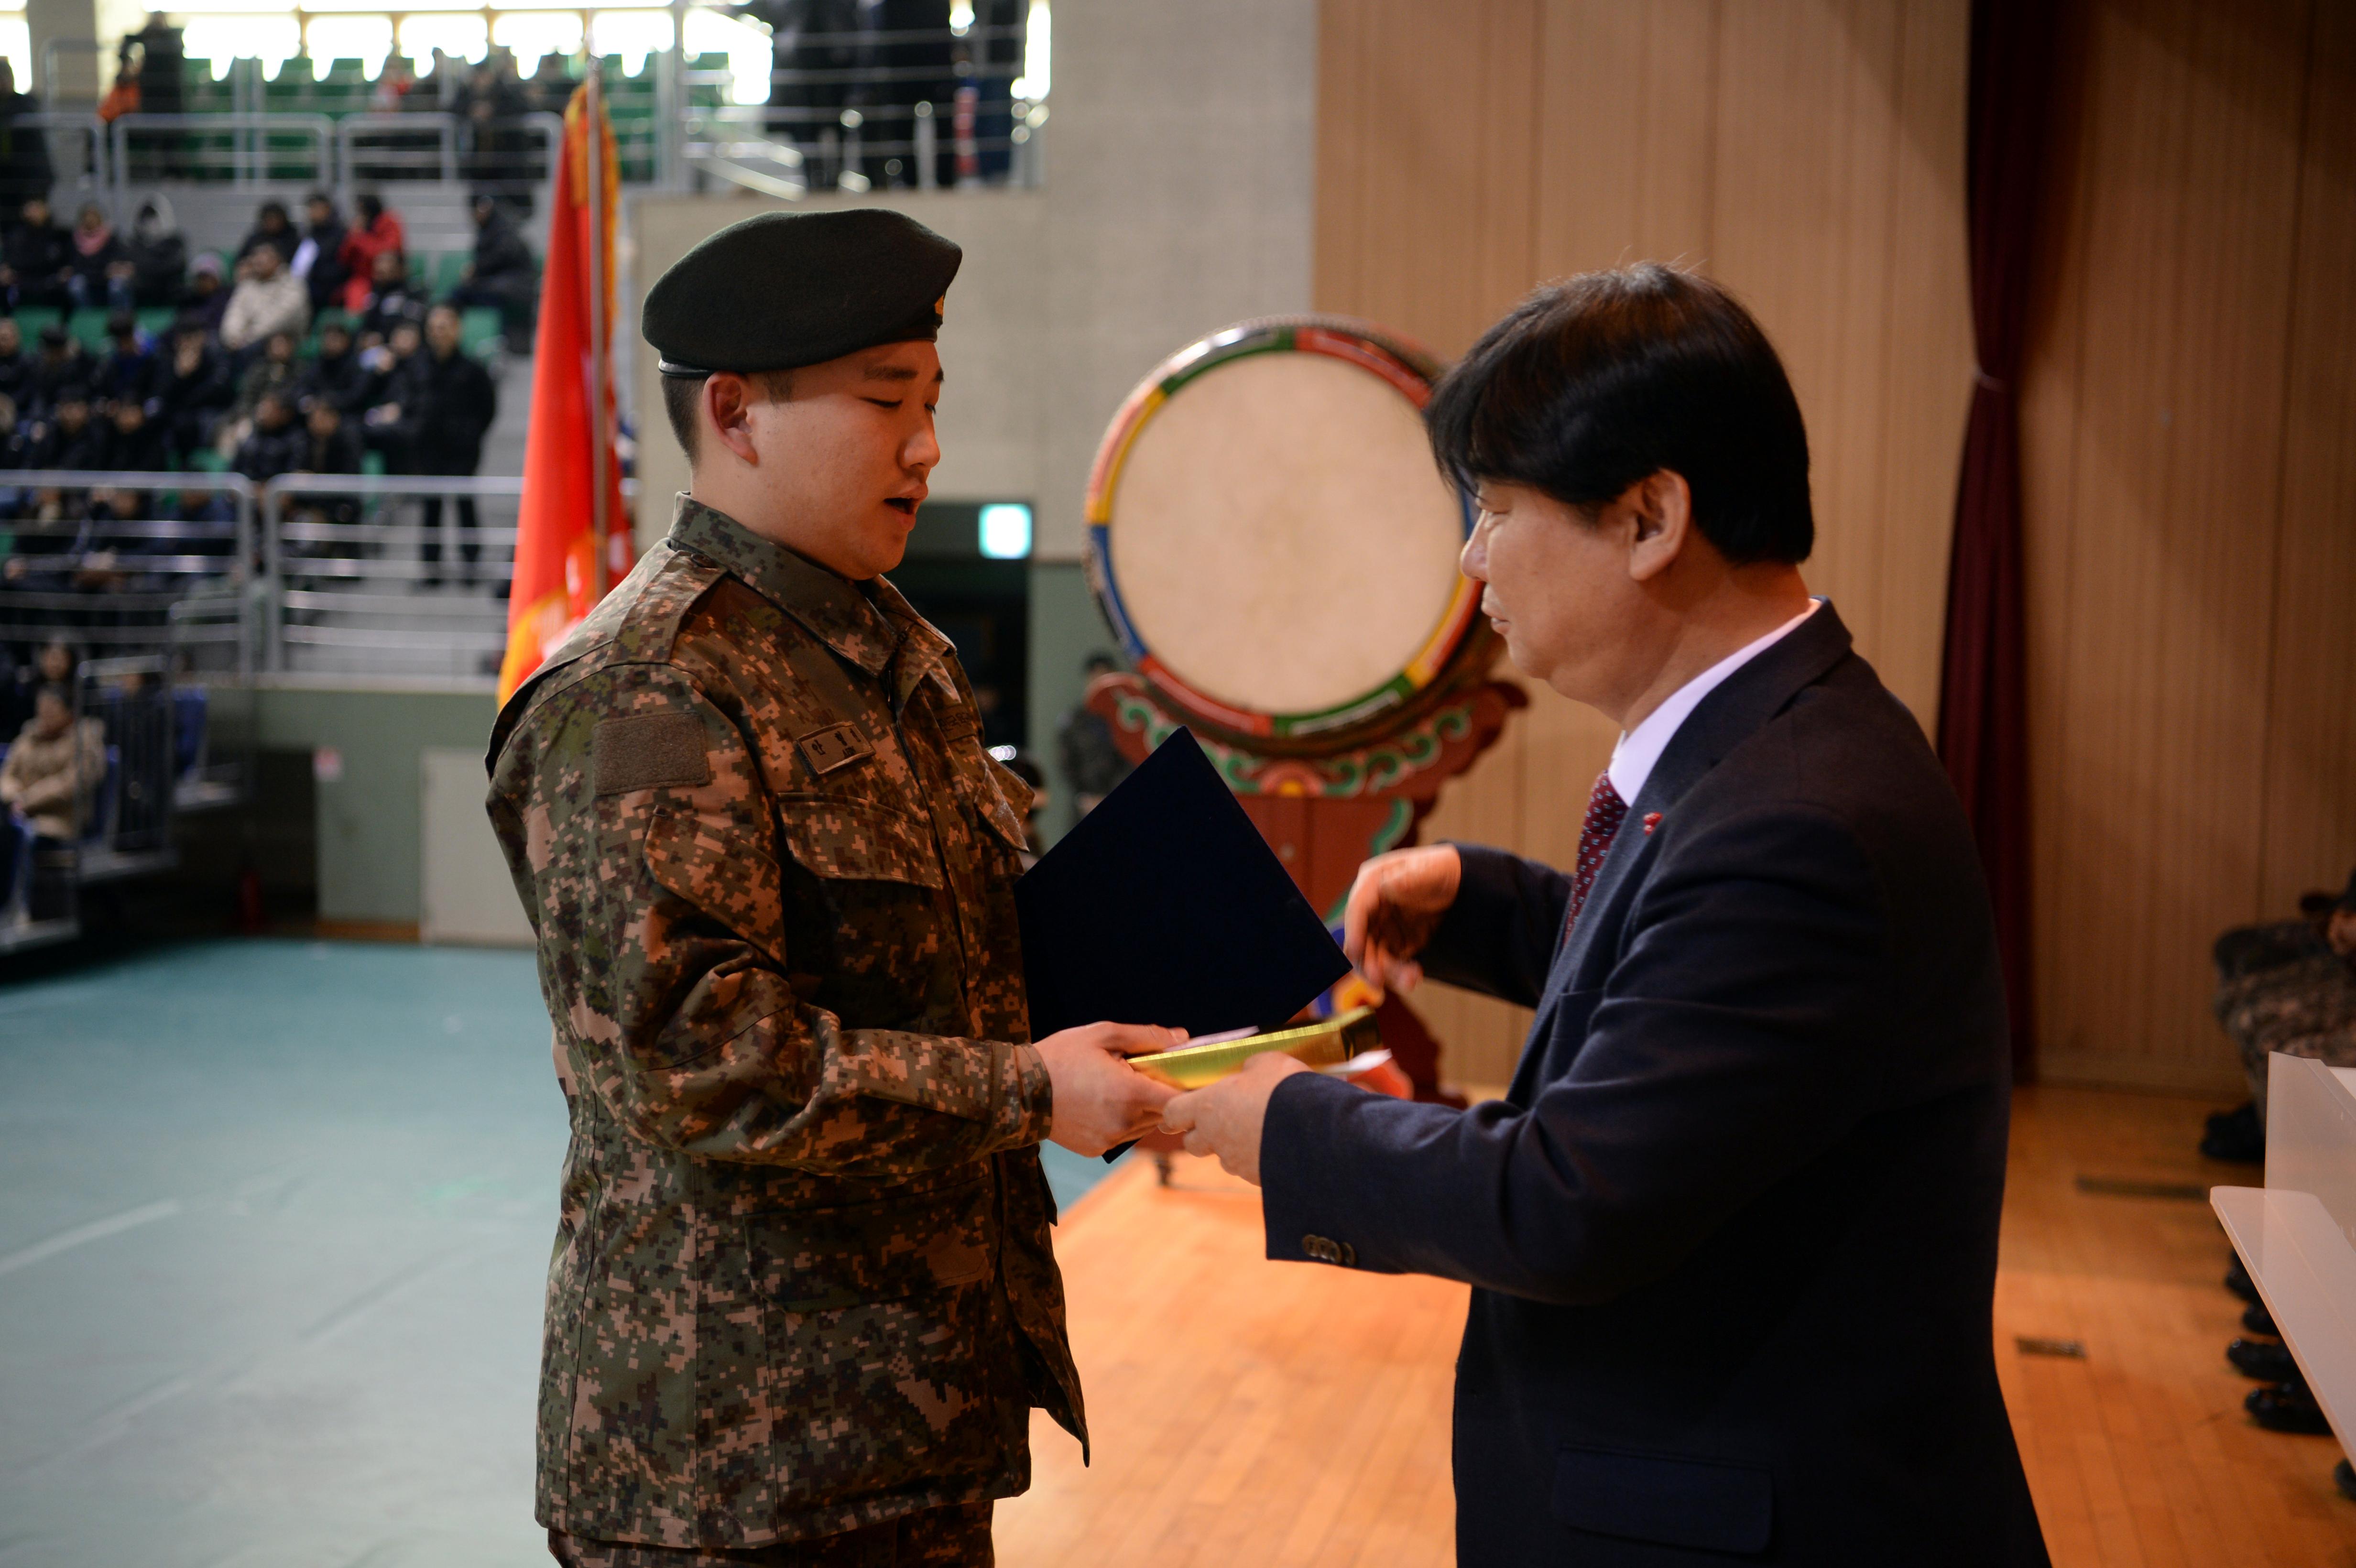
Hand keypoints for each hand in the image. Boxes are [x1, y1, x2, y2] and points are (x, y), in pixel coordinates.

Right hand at [1034, 1021, 1185, 1156]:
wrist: (1017, 1091)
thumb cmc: (1060, 1056)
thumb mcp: (1102, 1035)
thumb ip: (1146, 1037)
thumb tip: (1182, 1038)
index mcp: (1130, 1094)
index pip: (1179, 1100)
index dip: (1188, 1089)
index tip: (1188, 1077)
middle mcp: (1124, 1122)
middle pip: (1163, 1113)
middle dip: (1160, 1094)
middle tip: (1144, 1073)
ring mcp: (1110, 1139)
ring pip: (1144, 1126)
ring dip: (1141, 1109)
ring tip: (1116, 1087)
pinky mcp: (1097, 1150)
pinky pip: (1122, 1134)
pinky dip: (1120, 1121)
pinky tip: (1100, 1103)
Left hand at [1157, 1051, 1309, 1185]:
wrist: (1317, 1131)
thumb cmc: (1285, 1089)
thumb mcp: (1266, 1063)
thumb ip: (1249, 1068)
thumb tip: (1248, 1072)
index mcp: (1208, 1106)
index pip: (1172, 1113)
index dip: (1174, 1111)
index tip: (1178, 1110)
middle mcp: (1216, 1138)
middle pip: (1193, 1143)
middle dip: (1202, 1133)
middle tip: (1221, 1119)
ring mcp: (1236, 1162)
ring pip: (1224, 1157)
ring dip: (1233, 1146)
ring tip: (1259, 1129)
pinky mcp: (1257, 1178)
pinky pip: (1250, 1167)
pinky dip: (1258, 1157)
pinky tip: (1277, 1144)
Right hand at [1339, 844, 1460, 995]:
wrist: (1462, 885)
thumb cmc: (1443, 870)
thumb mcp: (1431, 871)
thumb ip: (1410, 879)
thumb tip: (1388, 885)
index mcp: (1373, 883)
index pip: (1358, 909)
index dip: (1354, 931)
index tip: (1355, 952)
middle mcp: (1372, 907)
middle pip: (1361, 938)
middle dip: (1368, 961)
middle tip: (1378, 981)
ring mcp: (1383, 927)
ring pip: (1375, 956)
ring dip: (1388, 972)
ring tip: (1410, 980)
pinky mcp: (1396, 943)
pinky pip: (1392, 964)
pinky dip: (1401, 973)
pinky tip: (1415, 975)